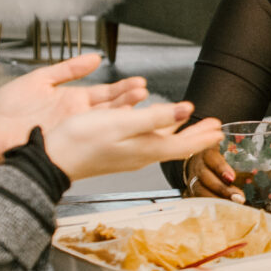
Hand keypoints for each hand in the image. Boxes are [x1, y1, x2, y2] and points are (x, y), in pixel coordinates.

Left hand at [0, 54, 148, 159]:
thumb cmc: (6, 110)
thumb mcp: (39, 79)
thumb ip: (67, 68)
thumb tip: (93, 58)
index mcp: (72, 100)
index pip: (105, 94)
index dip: (123, 89)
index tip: (140, 84)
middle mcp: (76, 117)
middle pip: (111, 109)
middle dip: (130, 101)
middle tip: (144, 94)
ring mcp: (73, 132)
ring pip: (104, 125)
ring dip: (122, 117)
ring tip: (139, 108)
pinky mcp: (65, 144)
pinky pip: (88, 139)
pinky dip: (103, 134)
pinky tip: (117, 127)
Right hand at [42, 99, 221, 181]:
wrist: (52, 159)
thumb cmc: (81, 142)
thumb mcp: (121, 124)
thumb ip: (155, 117)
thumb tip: (185, 110)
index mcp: (145, 149)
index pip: (183, 145)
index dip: (202, 137)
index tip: (218, 130)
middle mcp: (140, 154)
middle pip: (176, 145)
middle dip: (195, 135)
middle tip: (213, 128)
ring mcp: (127, 154)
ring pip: (161, 142)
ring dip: (179, 132)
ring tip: (191, 123)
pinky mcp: (115, 151)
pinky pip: (146, 140)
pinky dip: (158, 131)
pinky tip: (155, 125)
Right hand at [183, 142, 270, 201]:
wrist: (201, 160)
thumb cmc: (225, 158)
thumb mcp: (241, 158)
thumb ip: (263, 170)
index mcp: (211, 151)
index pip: (213, 157)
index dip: (221, 167)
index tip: (232, 177)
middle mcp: (200, 164)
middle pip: (207, 177)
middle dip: (223, 188)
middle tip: (240, 197)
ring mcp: (194, 178)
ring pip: (201, 190)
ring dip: (218, 199)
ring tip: (234, 206)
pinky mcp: (193, 191)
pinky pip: (199, 199)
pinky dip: (211, 205)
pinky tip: (222, 211)